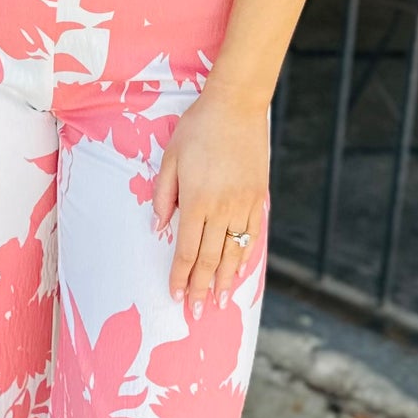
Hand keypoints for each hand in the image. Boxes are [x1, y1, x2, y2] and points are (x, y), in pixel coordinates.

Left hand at [153, 88, 266, 315]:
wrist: (236, 106)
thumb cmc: (197, 129)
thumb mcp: (170, 158)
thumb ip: (163, 195)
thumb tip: (159, 227)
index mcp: (195, 201)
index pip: (185, 249)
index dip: (179, 276)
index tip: (175, 295)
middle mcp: (221, 209)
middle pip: (209, 258)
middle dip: (199, 287)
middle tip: (194, 311)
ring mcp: (243, 205)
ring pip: (233, 252)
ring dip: (224, 280)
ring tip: (217, 301)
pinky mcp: (259, 198)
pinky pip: (252, 235)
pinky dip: (245, 257)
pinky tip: (238, 271)